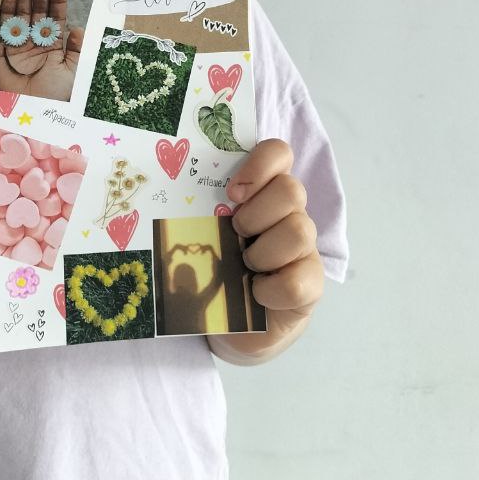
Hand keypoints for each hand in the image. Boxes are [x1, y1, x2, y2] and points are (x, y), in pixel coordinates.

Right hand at [0, 0, 83, 101]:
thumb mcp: (71, 73)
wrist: (32, 111)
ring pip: (21, 16)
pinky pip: (5, 29)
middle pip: (37, 13)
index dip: (57, 1)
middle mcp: (37, 42)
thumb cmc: (55, 95)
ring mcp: (20, 45)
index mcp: (54, 46)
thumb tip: (78, 28)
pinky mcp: (4, 52)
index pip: (56, 18)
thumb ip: (74, 50)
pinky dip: (6, 13)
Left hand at [217, 138, 324, 355]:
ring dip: (263, 251)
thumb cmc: (217, 269)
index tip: (231, 192)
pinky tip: (256, 293)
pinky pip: (299, 280)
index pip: (279, 153)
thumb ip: (201, 206)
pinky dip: (270, 289)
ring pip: (300, 230)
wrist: (234, 327)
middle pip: (292, 190)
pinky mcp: (310, 286)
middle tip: (234, 234)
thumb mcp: (205, 231)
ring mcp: (304, 250)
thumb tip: (168, 188)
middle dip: (255, 214)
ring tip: (245, 265)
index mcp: (265, 192)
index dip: (260, 164)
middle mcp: (290, 215)